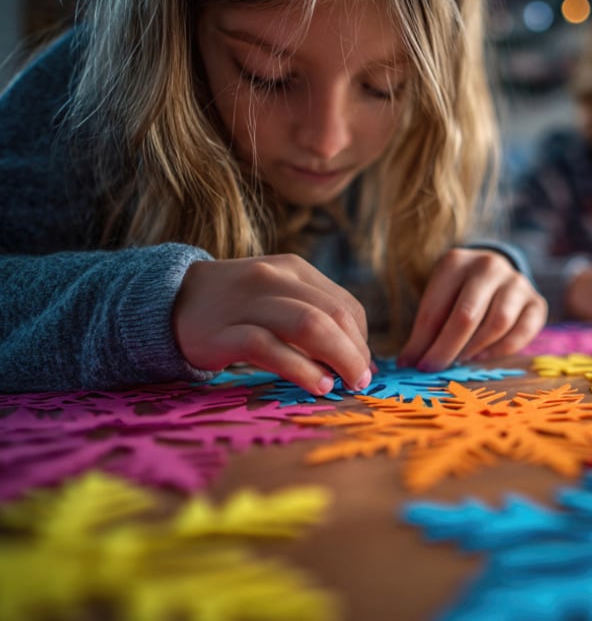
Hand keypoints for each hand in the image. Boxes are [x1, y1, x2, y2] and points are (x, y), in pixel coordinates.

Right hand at [173, 255, 371, 393]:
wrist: (166, 302)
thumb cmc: (233, 308)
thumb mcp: (276, 298)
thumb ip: (313, 317)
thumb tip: (357, 359)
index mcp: (294, 269)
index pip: (346, 305)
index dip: (361, 339)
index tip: (361, 366)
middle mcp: (274, 278)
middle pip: (334, 314)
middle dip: (356, 352)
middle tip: (361, 381)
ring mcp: (247, 303)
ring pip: (310, 325)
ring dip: (339, 358)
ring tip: (346, 384)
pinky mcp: (223, 332)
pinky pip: (271, 348)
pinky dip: (301, 369)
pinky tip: (317, 386)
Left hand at [397, 248, 547, 370]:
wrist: (496, 275)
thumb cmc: (458, 292)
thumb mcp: (438, 300)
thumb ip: (425, 330)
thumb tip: (408, 363)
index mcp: (456, 262)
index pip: (436, 308)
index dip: (423, 341)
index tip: (414, 364)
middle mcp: (488, 266)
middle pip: (466, 316)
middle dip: (446, 349)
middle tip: (433, 369)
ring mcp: (516, 282)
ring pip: (497, 324)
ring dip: (474, 348)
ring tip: (459, 360)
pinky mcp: (537, 302)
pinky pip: (522, 332)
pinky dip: (500, 350)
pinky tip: (482, 357)